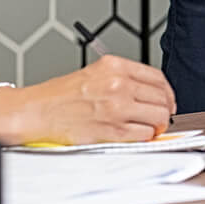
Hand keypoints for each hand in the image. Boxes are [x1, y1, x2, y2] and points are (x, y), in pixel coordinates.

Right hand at [11, 55, 177, 144]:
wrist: (37, 111)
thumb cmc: (61, 95)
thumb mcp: (95, 72)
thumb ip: (123, 78)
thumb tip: (149, 92)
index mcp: (115, 66)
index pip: (158, 78)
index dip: (167, 92)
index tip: (166, 100)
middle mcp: (118, 84)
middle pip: (162, 98)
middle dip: (164, 110)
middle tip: (159, 117)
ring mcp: (116, 108)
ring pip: (158, 117)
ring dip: (157, 125)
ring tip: (149, 127)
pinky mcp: (111, 130)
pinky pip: (143, 135)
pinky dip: (145, 137)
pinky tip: (136, 134)